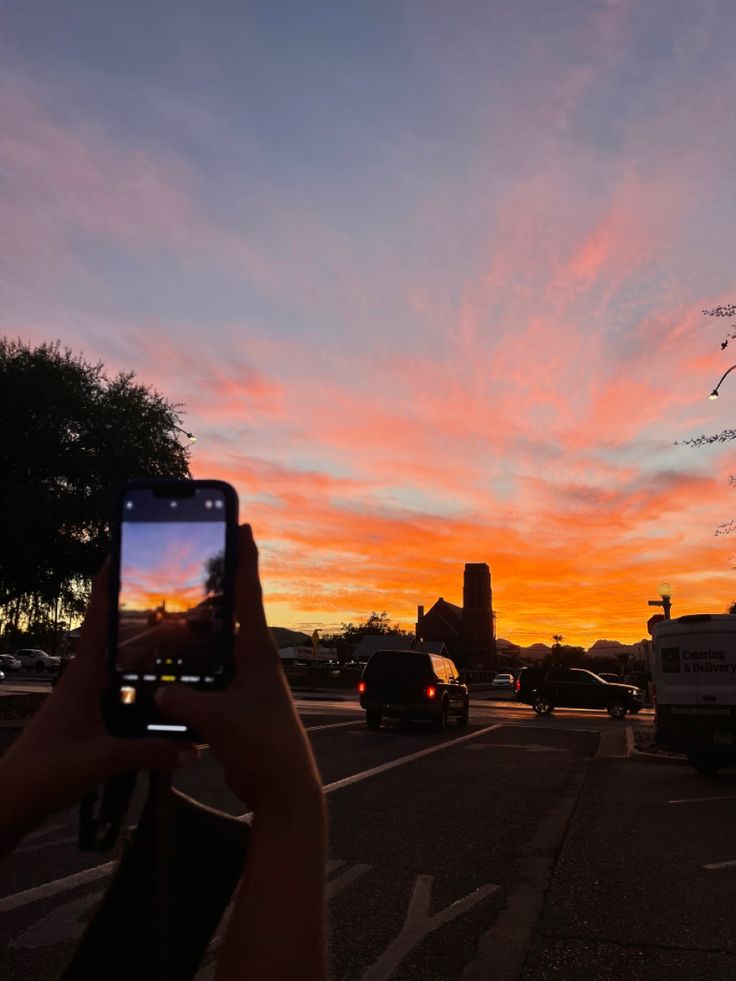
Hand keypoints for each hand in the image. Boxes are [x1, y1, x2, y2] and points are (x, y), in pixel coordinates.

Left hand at [0, 564, 193, 841]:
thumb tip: (194, 749)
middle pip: (115, 636)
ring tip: (180, 636)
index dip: (106, 584)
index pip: (97, 619)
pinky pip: (121, 690)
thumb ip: (150, 752)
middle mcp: (85, 680)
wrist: (12, 801)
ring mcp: (85, 699)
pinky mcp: (88, 719)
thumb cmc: (46, 772)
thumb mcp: (102, 760)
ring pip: (120, 664)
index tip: (121, 552)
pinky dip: (142, 682)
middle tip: (177, 598)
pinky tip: (165, 690)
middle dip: (141, 614)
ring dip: (144, 649)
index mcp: (83, 676)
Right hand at [156, 525, 322, 815]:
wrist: (283, 787)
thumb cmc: (264, 748)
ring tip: (172, 612)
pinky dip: (192, 666)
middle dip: (214, 588)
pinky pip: (210, 674)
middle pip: (231, 612)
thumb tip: (157, 690)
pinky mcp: (237, 702)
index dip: (244, 558)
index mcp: (258, 652)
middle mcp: (254, 660)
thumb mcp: (219, 720)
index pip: (249, 594)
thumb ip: (185, 701)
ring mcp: (246, 680)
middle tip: (195, 561)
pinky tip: (169, 666)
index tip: (244, 525)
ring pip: (217, 645)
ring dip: (198, 630)